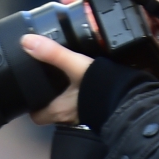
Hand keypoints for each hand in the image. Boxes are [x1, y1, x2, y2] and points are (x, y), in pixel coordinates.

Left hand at [21, 0, 93, 124]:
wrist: (131, 100)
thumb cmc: (101, 88)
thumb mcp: (75, 65)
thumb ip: (53, 53)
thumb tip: (27, 41)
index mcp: (59, 109)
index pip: (37, 116)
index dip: (31, 107)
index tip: (29, 95)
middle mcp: (71, 116)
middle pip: (53, 112)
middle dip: (50, 99)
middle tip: (48, 83)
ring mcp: (86, 115)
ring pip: (70, 108)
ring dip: (68, 97)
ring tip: (68, 79)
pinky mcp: (100, 110)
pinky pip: (87, 104)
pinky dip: (85, 95)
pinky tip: (90, 82)